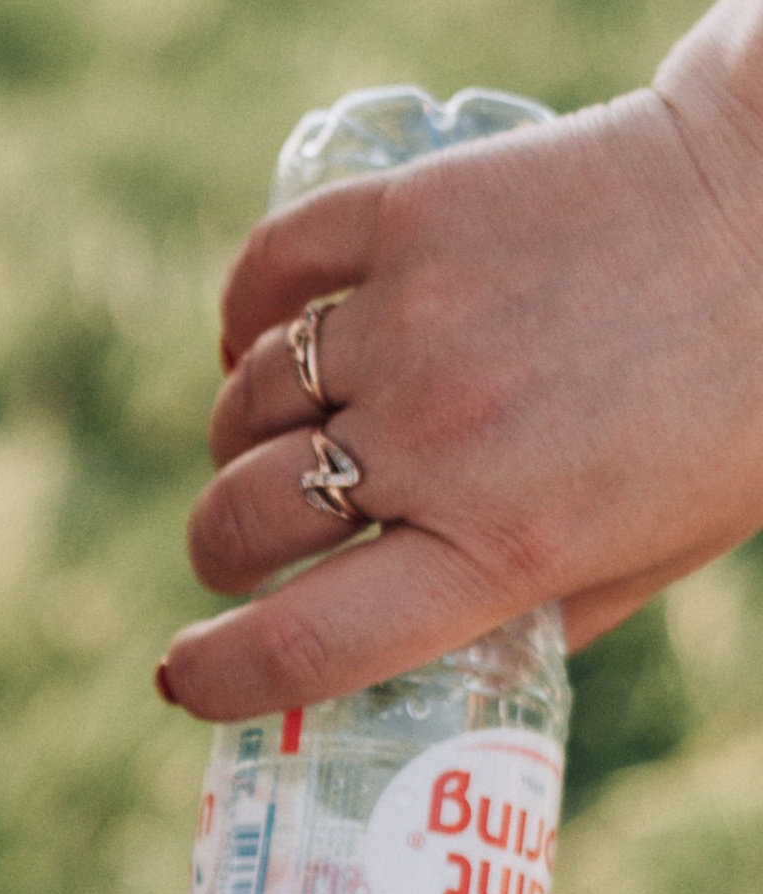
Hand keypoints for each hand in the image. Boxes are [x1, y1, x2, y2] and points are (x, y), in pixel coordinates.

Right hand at [162, 0, 762, 717]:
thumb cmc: (747, 399)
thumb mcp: (666, 548)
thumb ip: (549, 611)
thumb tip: (443, 664)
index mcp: (506, 548)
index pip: (303, 645)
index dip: (220, 675)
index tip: (186, 677)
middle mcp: (439, 442)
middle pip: (241, 524)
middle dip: (221, 552)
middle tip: (243, 551)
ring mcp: (412, 321)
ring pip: (243, 407)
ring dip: (239, 440)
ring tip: (278, 440)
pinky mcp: (408, 215)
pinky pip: (266, 273)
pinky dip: (241, 316)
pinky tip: (258, 337)